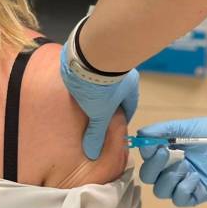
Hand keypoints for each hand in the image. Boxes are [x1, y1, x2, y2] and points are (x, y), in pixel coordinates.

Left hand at [59, 45, 139, 159]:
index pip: (128, 108)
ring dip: (95, 91)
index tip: (109, 129)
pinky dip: (85, 80)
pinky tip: (77, 86)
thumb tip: (93, 153)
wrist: (87, 54)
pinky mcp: (92, 56)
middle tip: (95, 116)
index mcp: (130, 88)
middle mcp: (122, 74)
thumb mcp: (98, 112)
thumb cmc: (100, 86)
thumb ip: (96, 132)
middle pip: (115, 95)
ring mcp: (108, 64)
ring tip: (84, 102)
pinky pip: (90, 71)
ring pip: (102, 82)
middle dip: (106, 105)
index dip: (119, 120)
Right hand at [137, 114, 206, 206]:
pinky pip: (180, 199)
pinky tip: (195, 177)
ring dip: (169, 178)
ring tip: (185, 166)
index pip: (146, 158)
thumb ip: (161, 130)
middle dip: (154, 167)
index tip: (154, 145)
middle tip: (166, 153)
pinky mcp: (197, 194)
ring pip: (161, 191)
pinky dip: (183, 189)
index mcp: (167, 151)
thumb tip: (140, 134)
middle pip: (149, 177)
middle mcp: (172, 168)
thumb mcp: (185, 126)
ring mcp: (184, 182)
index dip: (146, 154)